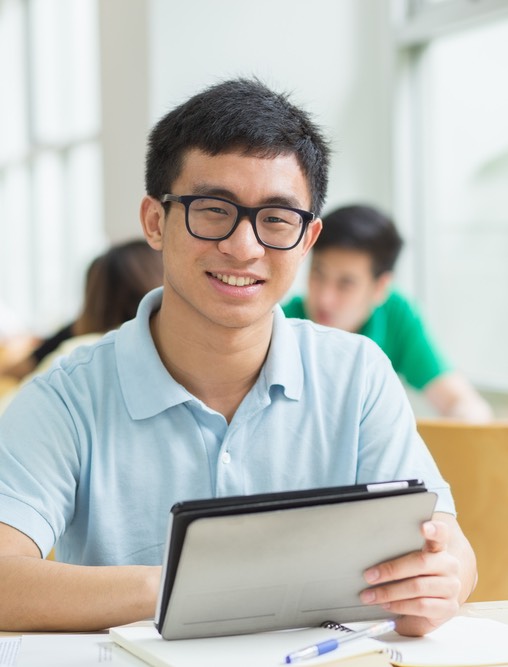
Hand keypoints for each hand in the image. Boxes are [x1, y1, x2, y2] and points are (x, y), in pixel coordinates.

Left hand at [360, 520, 461, 635]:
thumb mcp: (407, 562)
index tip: (423, 527)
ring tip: (371, 595)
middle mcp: (449, 565)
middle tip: (369, 576)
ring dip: (389, 592)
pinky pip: (421, 606)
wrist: (434, 602)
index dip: (434, 529)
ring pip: (418, 586)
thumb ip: (397, 553)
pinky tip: (387, 605)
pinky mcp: (449, 608)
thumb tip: (369, 557)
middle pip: (421, 562)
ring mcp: (451, 587)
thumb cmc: (414, 576)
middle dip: (391, 570)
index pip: (441, 533)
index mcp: (438, 548)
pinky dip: (400, 606)